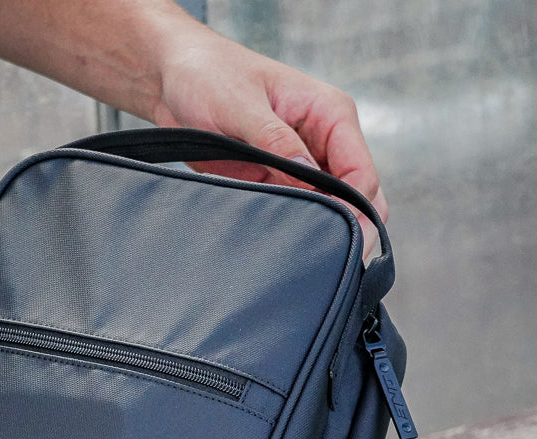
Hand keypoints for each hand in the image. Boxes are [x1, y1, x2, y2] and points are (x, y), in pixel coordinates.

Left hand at [151, 28, 387, 254]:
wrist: (175, 80)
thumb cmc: (210, 76)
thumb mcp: (241, 106)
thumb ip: (274, 139)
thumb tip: (306, 171)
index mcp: (329, 114)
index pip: (361, 172)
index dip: (358, 210)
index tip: (341, 242)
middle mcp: (323, 141)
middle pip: (355, 197)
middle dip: (349, 229)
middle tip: (330, 264)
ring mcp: (301, 164)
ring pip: (329, 210)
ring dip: (321, 233)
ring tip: (304, 262)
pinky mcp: (277, 181)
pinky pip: (296, 212)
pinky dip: (295, 230)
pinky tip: (282, 250)